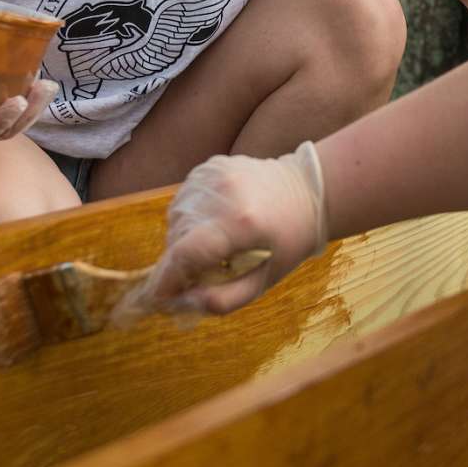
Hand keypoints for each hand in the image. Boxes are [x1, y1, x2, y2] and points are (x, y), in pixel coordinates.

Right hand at [126, 142, 330, 316]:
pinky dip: (190, 214)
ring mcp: (216, 173)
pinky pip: (184, 197)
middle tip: (201, 270)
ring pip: (175, 217)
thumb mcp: (263, 282)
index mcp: (240, 224)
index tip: (160, 297)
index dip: (167, 279)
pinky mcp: (212, 164)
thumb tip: (183, 303)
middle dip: (181, 261)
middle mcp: (224, 194)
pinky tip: (213, 219)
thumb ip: (222, 300)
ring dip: (183, 237)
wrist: (308, 192)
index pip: (185, 254)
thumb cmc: (287, 243)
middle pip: (177, 238)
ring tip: (212, 243)